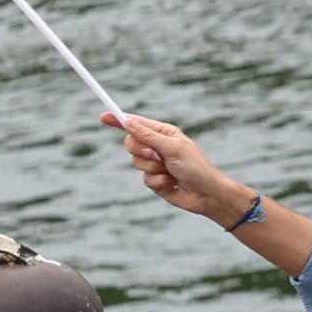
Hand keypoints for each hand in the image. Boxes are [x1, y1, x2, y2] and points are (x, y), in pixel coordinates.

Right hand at [109, 112, 257, 226]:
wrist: (208, 195)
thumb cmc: (197, 168)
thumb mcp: (173, 148)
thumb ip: (149, 136)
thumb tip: (128, 122)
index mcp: (164, 133)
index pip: (136, 124)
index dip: (119, 120)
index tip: (103, 117)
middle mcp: (158, 147)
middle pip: (130, 143)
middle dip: (141, 150)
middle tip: (156, 155)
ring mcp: (155, 164)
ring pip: (135, 162)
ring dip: (153, 168)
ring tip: (171, 171)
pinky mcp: (155, 180)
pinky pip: (144, 178)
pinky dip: (158, 181)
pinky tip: (172, 184)